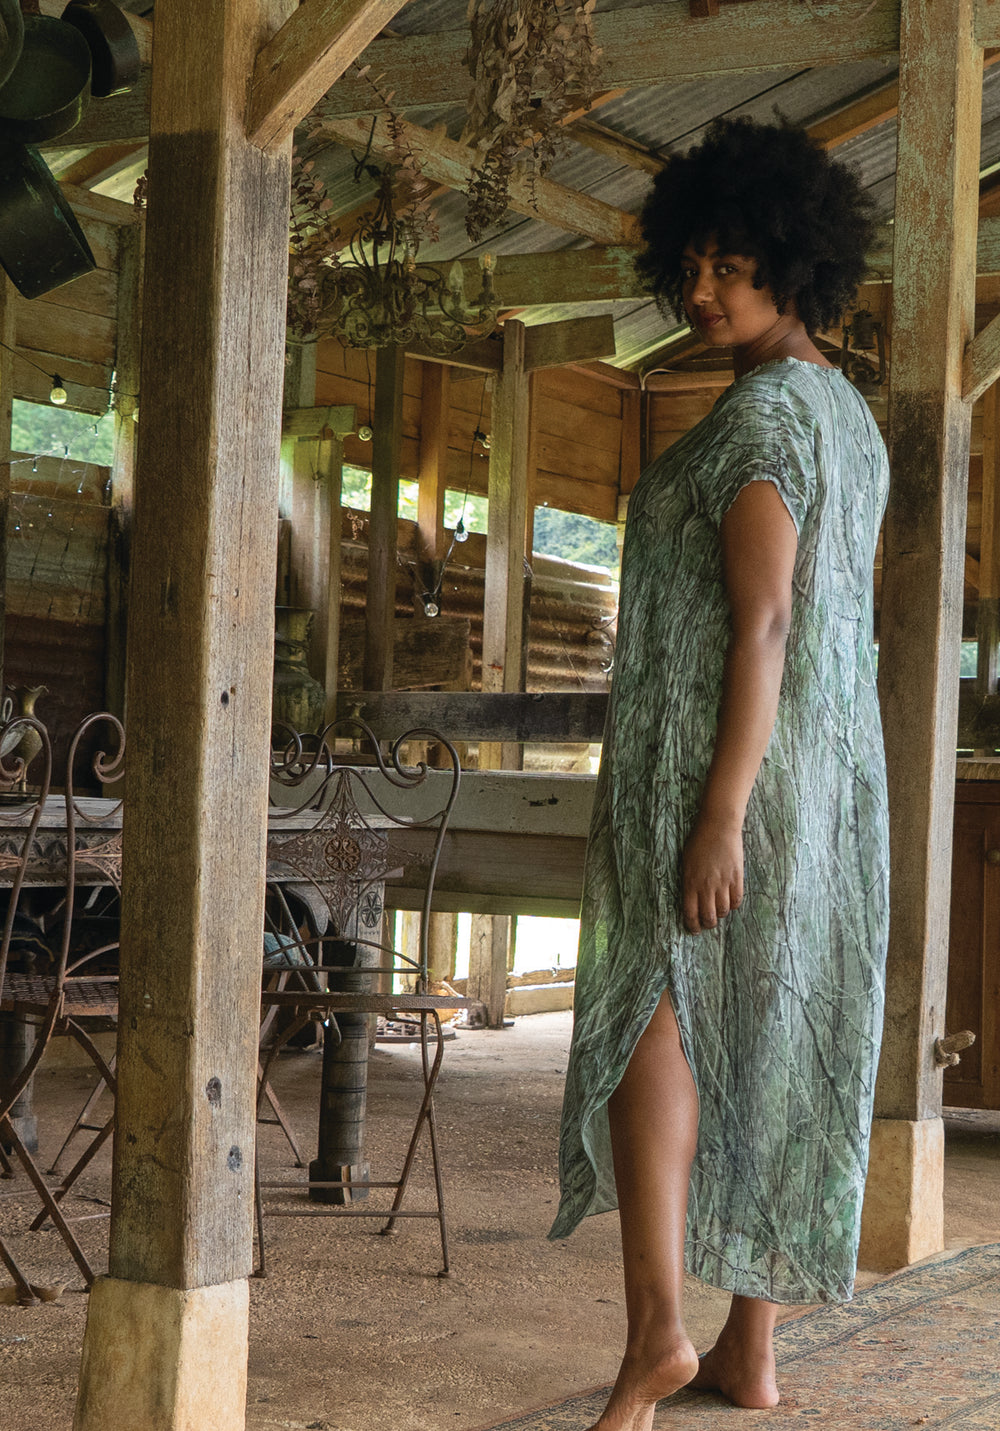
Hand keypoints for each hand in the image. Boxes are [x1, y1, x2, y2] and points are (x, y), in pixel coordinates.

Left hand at [681, 812, 743, 933]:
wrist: (718, 826)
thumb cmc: (698, 841)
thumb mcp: (686, 862)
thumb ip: (688, 881)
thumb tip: (690, 899)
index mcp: (690, 882)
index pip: (690, 913)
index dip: (692, 925)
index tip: (694, 930)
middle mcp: (706, 886)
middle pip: (708, 916)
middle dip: (707, 924)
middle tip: (707, 924)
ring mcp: (723, 882)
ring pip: (723, 911)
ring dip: (720, 915)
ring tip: (718, 912)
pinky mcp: (737, 878)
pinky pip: (737, 900)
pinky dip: (733, 905)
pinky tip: (730, 903)